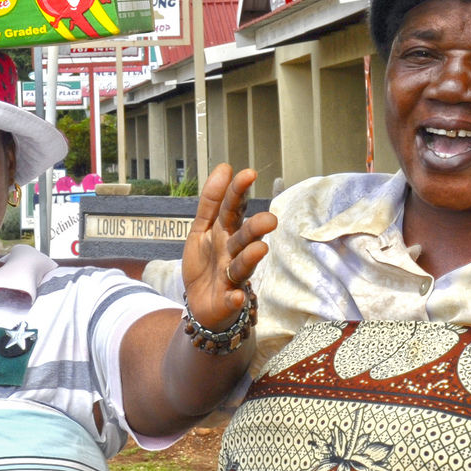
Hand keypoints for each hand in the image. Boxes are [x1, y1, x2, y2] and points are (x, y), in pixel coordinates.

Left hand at [180, 164, 276, 331]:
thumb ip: (211, 201)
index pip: (233, 208)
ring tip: (259, 250)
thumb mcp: (201, 229)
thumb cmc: (206, 262)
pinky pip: (233, 299)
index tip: (248, 174)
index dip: (238, 192)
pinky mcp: (228, 300)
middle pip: (244, 237)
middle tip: (269, 220)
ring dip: (250, 258)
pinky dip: (235, 298)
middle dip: (255, 228)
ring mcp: (232, 276)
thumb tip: (225, 166)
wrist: (200, 303)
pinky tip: (237, 296)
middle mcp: (232, 252)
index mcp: (225, 232)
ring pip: (242, 265)